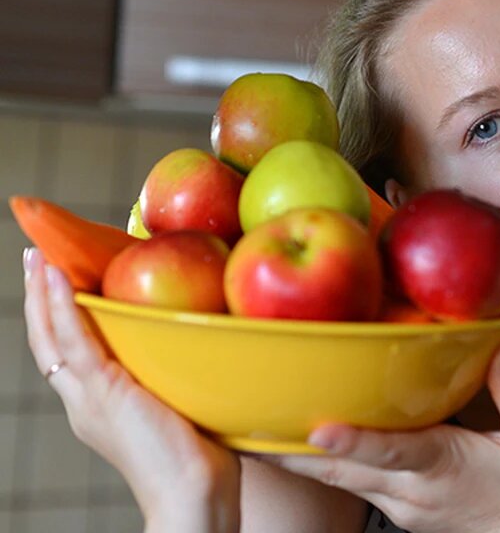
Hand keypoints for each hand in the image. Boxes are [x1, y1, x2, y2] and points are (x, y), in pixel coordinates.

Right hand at [22, 248, 239, 532]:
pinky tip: (60, 277)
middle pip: (48, 341)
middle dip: (39, 297)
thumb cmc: (202, 461)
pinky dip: (64, 306)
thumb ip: (181, 380)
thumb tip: (211, 346)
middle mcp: (84, 402)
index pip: (69, 352)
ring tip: (38, 257)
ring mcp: (89, 399)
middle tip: (35, 258)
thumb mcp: (184, 407)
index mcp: (100, 407)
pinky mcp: (103, 393)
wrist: (195, 495)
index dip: (58, 317)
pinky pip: (75, 342)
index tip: (58, 280)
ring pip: (52, 337)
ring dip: (43, 292)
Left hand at [267, 341, 499, 532]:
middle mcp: (409, 488)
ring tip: (253, 428)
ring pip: (335, 479)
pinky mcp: (393, 505)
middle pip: (341, 470)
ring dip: (295, 457)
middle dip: (293, 449)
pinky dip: (318, 463)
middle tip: (247, 424)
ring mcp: (397, 501)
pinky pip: (347, 483)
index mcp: (442, 466)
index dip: (354, 441)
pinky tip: (295, 442)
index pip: (393, 452)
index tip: (318, 427)